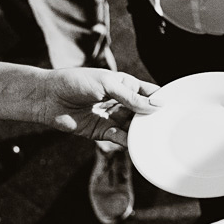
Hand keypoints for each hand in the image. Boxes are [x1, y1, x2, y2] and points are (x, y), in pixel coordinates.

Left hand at [36, 67, 158, 147]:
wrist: (48, 97)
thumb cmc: (76, 82)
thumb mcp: (107, 84)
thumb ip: (131, 97)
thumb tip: (155, 107)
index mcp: (124, 84)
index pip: (148, 93)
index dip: (160, 100)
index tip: (174, 108)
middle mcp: (120, 102)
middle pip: (143, 113)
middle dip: (152, 120)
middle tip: (164, 127)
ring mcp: (111, 117)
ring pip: (132, 127)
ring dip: (140, 132)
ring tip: (149, 137)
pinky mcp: (101, 132)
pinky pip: (119, 138)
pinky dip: (126, 140)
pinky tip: (131, 141)